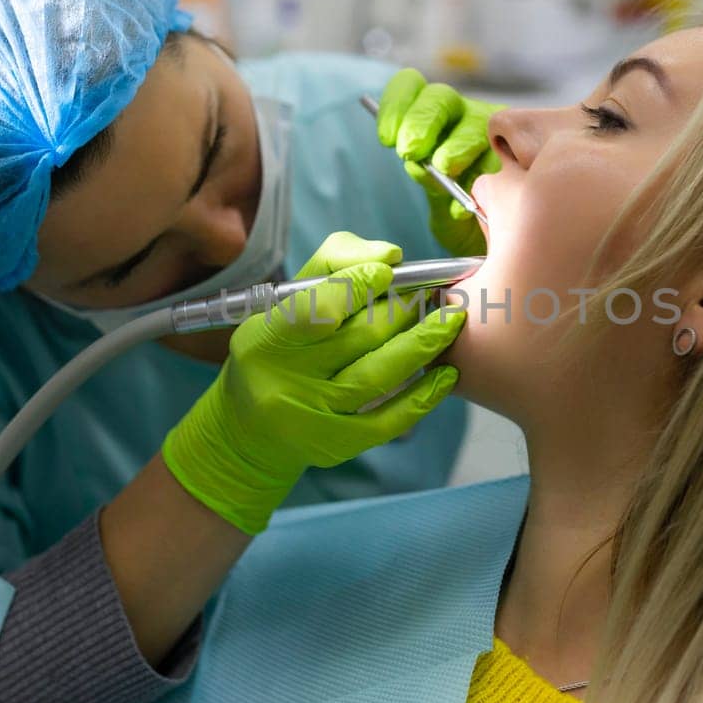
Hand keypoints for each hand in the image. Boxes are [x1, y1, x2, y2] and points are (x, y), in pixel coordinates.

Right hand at [161, 232, 465, 533]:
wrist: (252, 430)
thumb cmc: (277, 349)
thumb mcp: (286, 300)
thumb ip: (334, 265)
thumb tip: (391, 256)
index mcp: (265, 338)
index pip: (313, 309)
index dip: (356, 286)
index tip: (388, 271)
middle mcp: (285, 380)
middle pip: (358, 337)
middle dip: (402, 310)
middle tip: (429, 292)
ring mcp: (313, 417)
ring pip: (379, 375)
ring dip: (423, 343)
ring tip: (450, 321)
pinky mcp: (339, 445)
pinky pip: (390, 420)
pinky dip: (424, 395)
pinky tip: (447, 374)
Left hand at [376, 68, 501, 257]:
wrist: (490, 226)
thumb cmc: (455, 199)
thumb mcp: (433, 188)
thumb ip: (425, 174)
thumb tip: (419, 164)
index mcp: (430, 112)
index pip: (409, 86)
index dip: (396, 105)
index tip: (387, 138)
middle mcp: (461, 113)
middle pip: (439, 97)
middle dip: (422, 121)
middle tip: (410, 150)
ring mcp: (493, 128)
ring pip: (475, 123)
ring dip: (457, 144)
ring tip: (445, 169)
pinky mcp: (519, 150)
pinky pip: (501, 156)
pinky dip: (482, 176)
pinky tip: (468, 200)